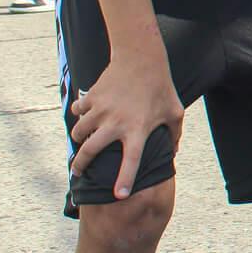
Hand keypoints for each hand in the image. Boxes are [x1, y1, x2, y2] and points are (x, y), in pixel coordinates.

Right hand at [68, 50, 184, 198]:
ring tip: (83, 141)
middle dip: (80, 165)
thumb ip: (174, 135)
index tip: (118, 196)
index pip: (131, 161)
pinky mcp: (91, 97)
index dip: (125, 180)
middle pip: (90, 151)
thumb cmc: (161, 86)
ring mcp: (101, 109)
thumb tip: (172, 154)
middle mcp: (116, 122)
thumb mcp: (174, 111)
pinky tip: (85, 115)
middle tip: (76, 173)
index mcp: (138, 129)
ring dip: (79, 139)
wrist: (141, 57)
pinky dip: (78, 115)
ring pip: (79, 132)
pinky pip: (77, 111)